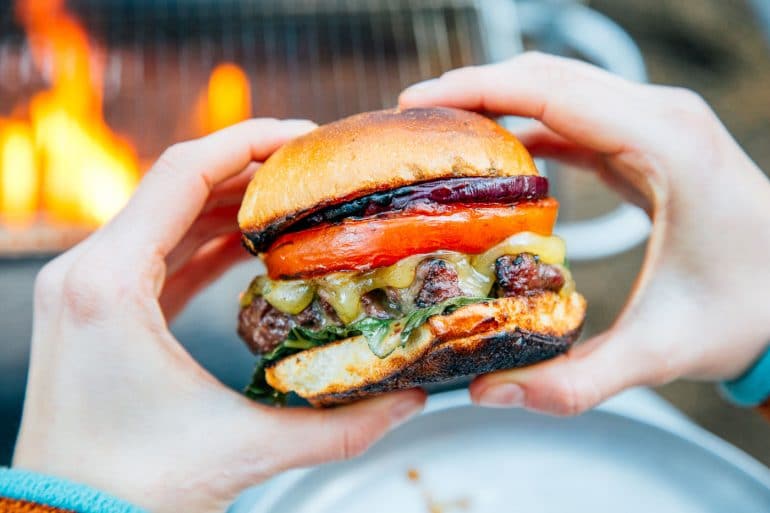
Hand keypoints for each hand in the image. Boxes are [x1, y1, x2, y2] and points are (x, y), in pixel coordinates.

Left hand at [13, 119, 425, 512]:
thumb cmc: (126, 491)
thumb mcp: (242, 451)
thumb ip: (336, 426)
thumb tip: (408, 400)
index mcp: (110, 283)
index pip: (182, 172)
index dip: (249, 141)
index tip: (304, 136)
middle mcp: (87, 272)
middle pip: (176, 185)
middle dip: (249, 170)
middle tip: (311, 170)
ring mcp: (88, 289)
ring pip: (166, 216)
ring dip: (229, 203)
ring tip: (291, 201)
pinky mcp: (100, 311)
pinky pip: (158, 254)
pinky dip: (206, 240)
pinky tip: (252, 245)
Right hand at [400, 52, 769, 414]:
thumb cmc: (745, 316)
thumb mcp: (661, 354)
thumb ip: (574, 381)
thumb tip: (488, 392)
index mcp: (666, 144)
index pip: (550, 92)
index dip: (476, 88)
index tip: (417, 102)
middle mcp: (661, 116)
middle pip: (547, 75)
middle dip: (473, 86)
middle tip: (412, 117)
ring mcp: (657, 123)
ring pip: (558, 87)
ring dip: (497, 100)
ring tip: (442, 130)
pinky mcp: (648, 141)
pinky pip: (574, 117)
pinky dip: (526, 125)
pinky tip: (495, 155)